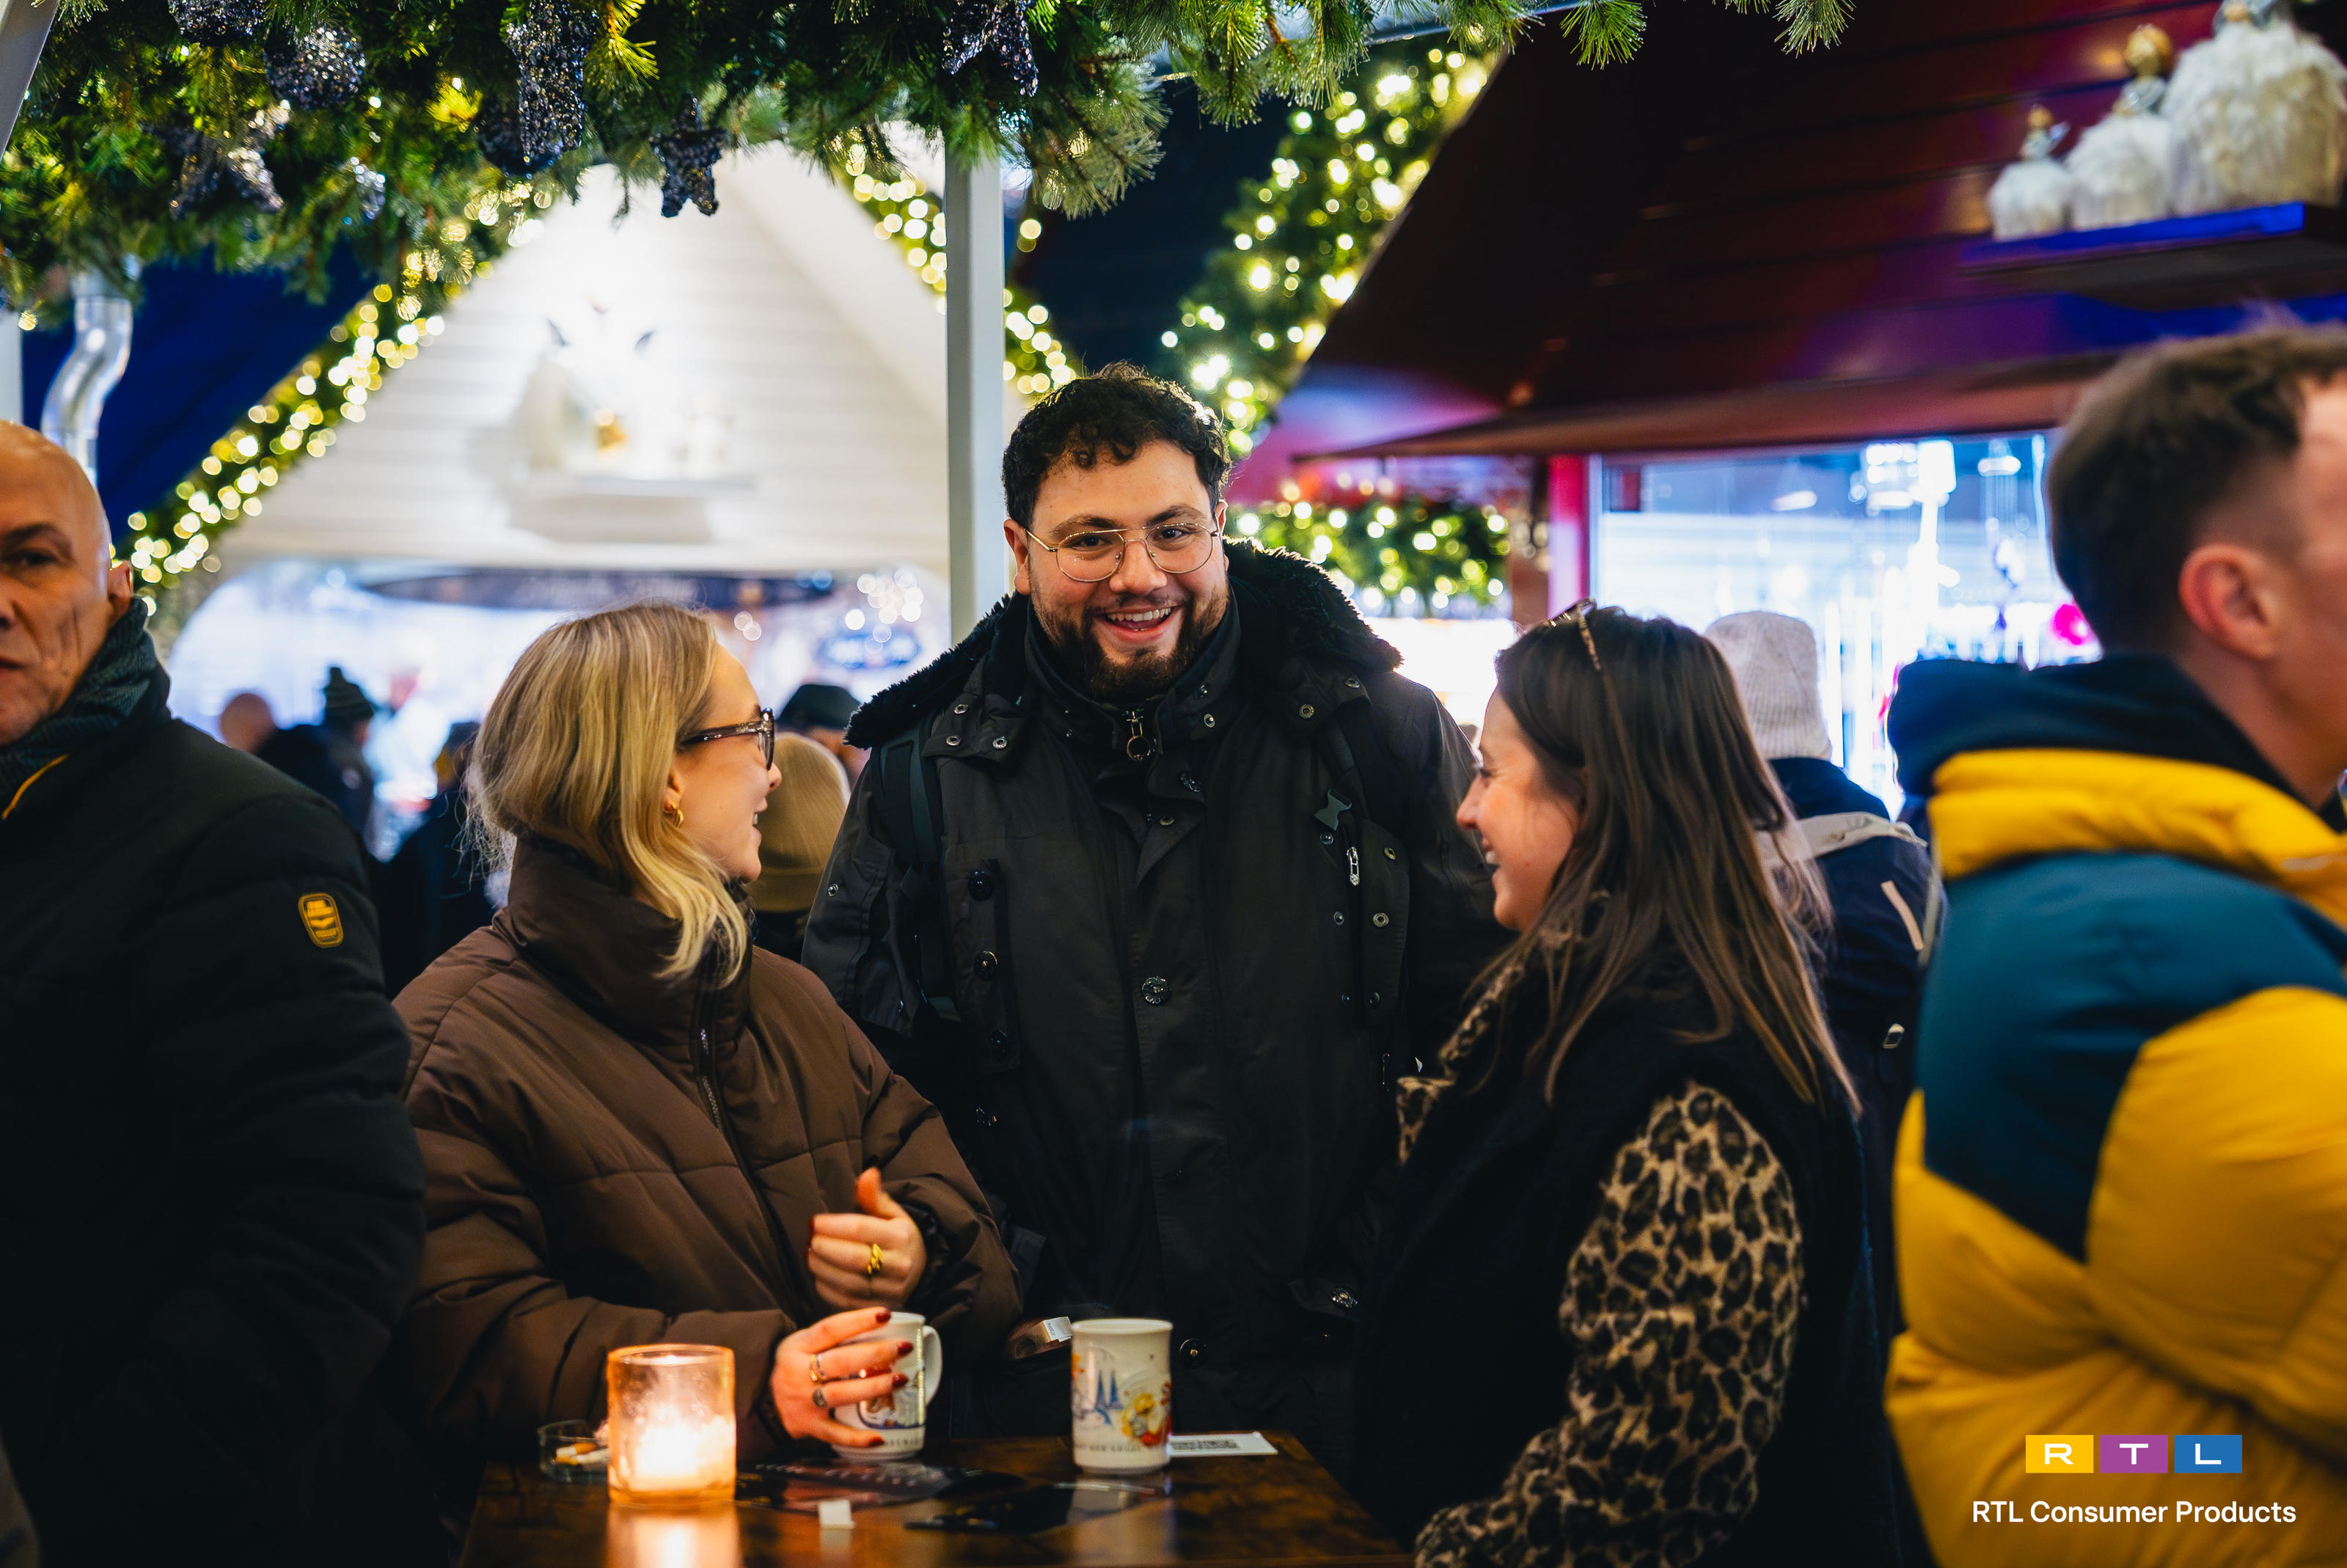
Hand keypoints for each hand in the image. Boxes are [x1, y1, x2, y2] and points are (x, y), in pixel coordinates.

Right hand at [770, 1306, 914, 1446]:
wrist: (760, 1398)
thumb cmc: (794, 1365)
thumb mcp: (802, 1343)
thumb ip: (832, 1338)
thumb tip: (882, 1328)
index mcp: (798, 1347)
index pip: (830, 1329)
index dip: (859, 1321)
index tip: (886, 1314)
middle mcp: (798, 1373)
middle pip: (840, 1362)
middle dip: (875, 1354)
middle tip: (903, 1348)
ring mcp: (804, 1402)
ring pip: (841, 1394)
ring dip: (873, 1386)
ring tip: (900, 1379)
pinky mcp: (808, 1426)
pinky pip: (835, 1434)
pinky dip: (857, 1438)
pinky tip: (880, 1437)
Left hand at [808, 1167, 927, 1309]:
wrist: (920, 1269)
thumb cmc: (899, 1236)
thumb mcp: (892, 1213)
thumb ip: (875, 1196)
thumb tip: (868, 1173)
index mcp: (901, 1236)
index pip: (862, 1230)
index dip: (833, 1226)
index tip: (814, 1222)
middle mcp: (899, 1265)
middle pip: (855, 1259)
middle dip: (826, 1249)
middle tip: (810, 1240)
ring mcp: (890, 1289)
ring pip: (849, 1282)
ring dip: (823, 1269)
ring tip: (809, 1255)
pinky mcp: (878, 1306)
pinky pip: (848, 1301)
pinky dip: (828, 1289)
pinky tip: (818, 1276)